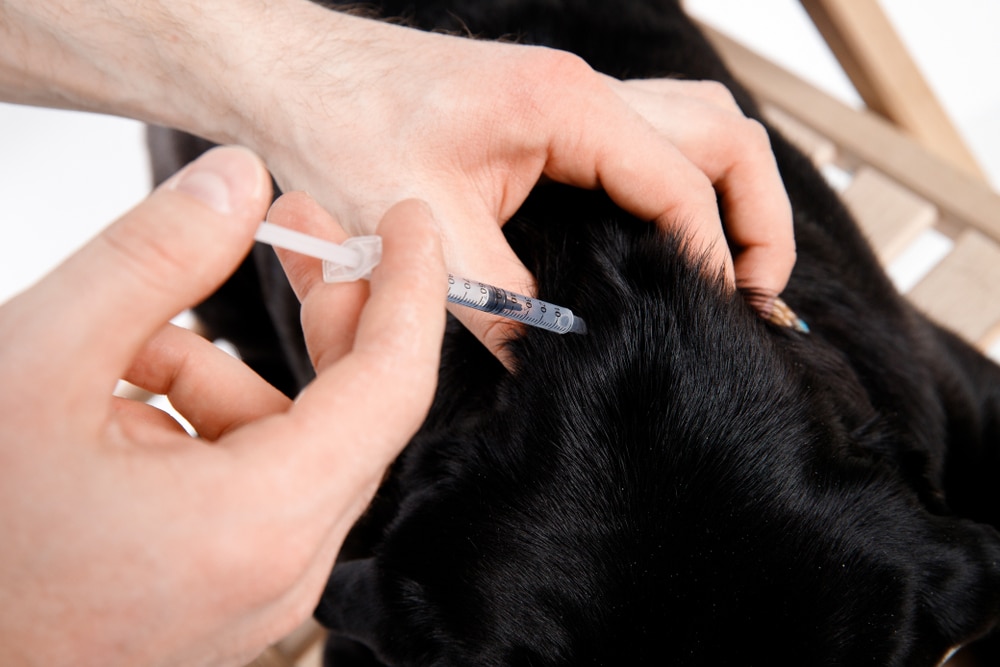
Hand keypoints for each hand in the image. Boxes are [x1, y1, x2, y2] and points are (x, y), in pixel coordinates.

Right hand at [0, 147, 446, 666]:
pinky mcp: (218, 592)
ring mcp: (250, 591)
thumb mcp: (37, 364)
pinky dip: (196, 421)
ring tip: (123, 338)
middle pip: (350, 410)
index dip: (413, 287)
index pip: (394, 386)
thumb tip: (237, 182)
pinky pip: (244, 481)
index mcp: (259, 524)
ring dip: (220, 369)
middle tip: (291, 223)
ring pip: (285, 441)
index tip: (408, 217)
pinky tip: (116, 397)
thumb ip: (152, 260)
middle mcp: (277, 572)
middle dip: (322, 307)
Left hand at [246, 8, 794, 357]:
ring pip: (695, 128)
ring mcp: (570, 100)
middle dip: (759, 215)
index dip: (710, 259)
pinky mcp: (549, 118)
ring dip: (729, 193)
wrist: (288, 76)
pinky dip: (680, 188)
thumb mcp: (422, 227)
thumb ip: (496, 300)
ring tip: (729, 271)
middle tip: (759, 295)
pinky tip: (659, 243)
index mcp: (567, 106)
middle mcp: (584, 91)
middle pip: (723, 136)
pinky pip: (647, 142)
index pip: (683, 183)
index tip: (718, 321)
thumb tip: (550, 360)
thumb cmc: (339, 126)